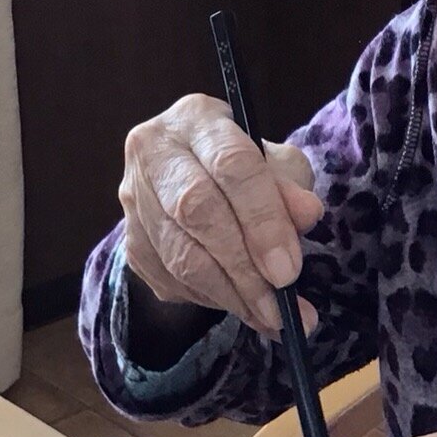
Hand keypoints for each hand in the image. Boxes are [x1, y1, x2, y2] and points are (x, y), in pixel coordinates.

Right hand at [118, 94, 324, 337]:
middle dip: (243, 267)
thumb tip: (307, 214)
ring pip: (179, 255)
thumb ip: (292, 187)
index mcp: (197, 119)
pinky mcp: (130, 240)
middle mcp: (154, 151)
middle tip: (279, 307)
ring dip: (229, 295)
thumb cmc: (246, 168)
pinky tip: (241, 307)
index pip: (231, 166)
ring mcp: (133, 197)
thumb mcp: (280, 166)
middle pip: (197, 211)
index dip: (263, 220)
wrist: (198, 178)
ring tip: (269, 317)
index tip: (289, 270)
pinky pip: (168, 279)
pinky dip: (209, 300)